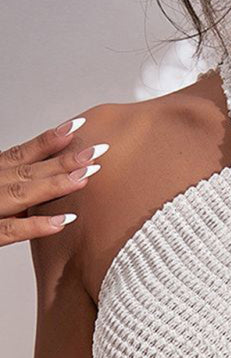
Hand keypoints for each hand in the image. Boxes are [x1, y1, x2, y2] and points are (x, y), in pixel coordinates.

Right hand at [0, 117, 108, 244]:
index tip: (77, 127)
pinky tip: (63, 222)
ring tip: (86, 176)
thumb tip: (45, 181)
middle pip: (26, 170)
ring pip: (20, 194)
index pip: (20, 154)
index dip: (48, 141)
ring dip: (54, 185)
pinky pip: (8, 230)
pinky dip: (35, 225)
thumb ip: (11, 187)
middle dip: (63, 160)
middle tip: (96, 150)